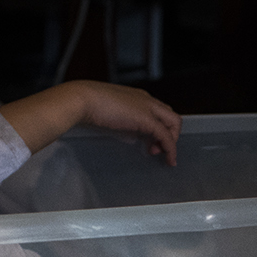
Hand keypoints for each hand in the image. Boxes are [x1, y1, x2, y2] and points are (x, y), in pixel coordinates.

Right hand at [67, 81, 182, 164]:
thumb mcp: (112, 117)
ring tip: (157, 155)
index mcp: (137, 97)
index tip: (150, 143)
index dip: (159, 128)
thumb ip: (125, 126)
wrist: (81, 100)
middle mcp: (146, 100)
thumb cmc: (89, 107)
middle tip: (155, 149)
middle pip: (171, 116)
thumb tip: (132, 138)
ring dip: (170, 141)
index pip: (159, 112)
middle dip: (168, 135)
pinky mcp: (147, 119)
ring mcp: (148, 107)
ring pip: (174, 122)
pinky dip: (170, 148)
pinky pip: (166, 136)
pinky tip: (169, 159)